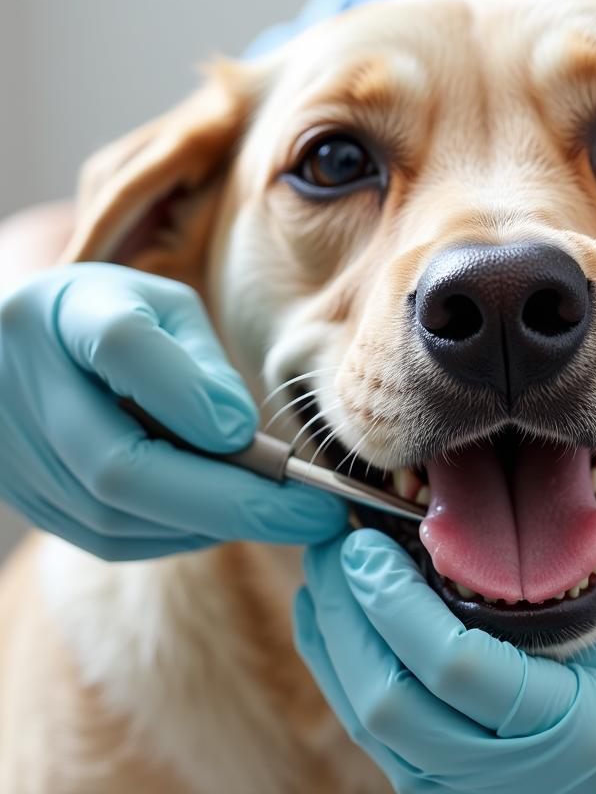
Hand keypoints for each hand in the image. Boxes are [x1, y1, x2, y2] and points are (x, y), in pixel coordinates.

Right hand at [0, 263, 347, 558]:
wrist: (28, 344)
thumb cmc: (121, 316)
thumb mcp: (168, 311)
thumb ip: (202, 366)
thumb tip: (238, 435)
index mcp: (65, 310)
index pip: (123, 343)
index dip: (187, 394)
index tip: (247, 432)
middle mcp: (20, 379)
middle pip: (118, 464)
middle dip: (229, 501)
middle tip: (314, 515)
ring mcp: (12, 448)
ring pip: (114, 516)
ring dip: (211, 522)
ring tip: (282, 512)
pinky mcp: (20, 497)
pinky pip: (107, 537)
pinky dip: (179, 533)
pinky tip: (224, 516)